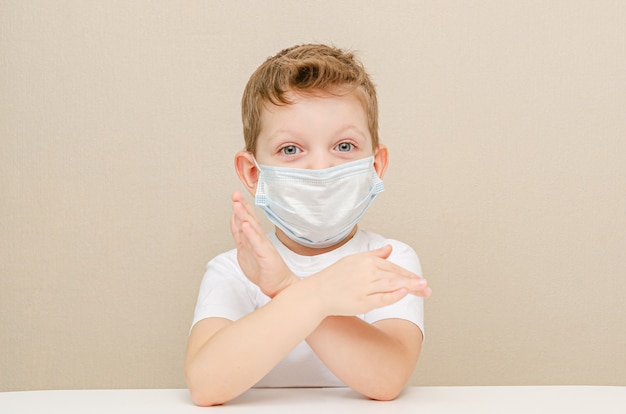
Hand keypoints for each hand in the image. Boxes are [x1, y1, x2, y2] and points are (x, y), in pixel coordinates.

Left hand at [230, 191, 297, 297]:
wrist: (280, 286)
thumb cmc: (266, 271)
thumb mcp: (248, 253)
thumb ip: (242, 239)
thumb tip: (237, 225)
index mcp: (255, 240)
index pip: (246, 221)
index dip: (240, 209)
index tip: (235, 197)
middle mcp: (260, 240)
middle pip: (250, 220)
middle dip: (242, 207)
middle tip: (236, 194)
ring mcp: (263, 247)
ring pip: (252, 229)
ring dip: (244, 216)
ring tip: (238, 204)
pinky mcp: (266, 256)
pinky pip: (257, 244)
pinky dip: (251, 234)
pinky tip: (246, 225)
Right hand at [309, 244, 430, 316]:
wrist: (318, 292)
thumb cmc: (335, 276)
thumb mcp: (354, 259)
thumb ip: (374, 255)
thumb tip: (389, 248)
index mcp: (367, 260)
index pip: (393, 267)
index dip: (408, 275)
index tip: (420, 281)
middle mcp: (367, 271)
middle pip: (395, 276)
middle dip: (414, 282)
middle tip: (427, 287)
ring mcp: (364, 286)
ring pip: (391, 285)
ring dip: (409, 287)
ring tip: (423, 289)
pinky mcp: (361, 301)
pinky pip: (381, 298)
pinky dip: (393, 295)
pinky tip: (403, 293)